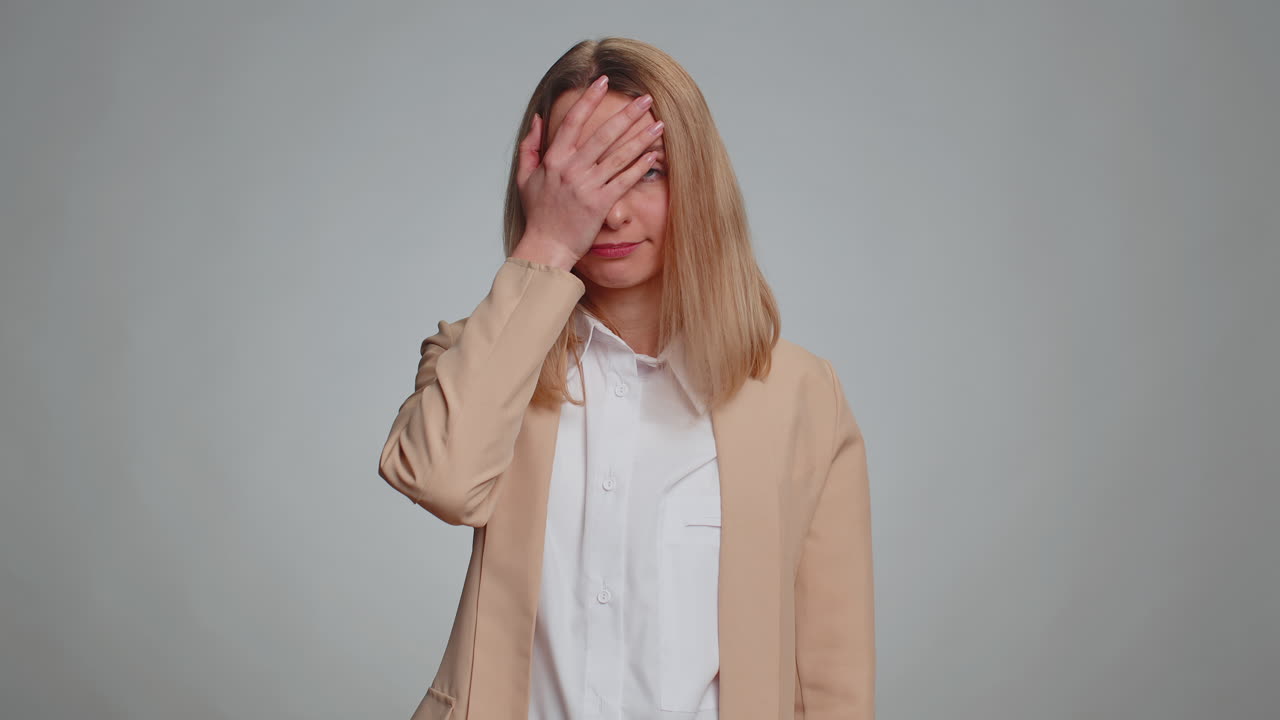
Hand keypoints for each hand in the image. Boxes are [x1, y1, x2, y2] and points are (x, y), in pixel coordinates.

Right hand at [511, 74, 664, 269]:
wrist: (546, 247)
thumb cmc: (538, 214)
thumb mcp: (525, 178)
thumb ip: (530, 146)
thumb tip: (538, 119)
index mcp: (554, 159)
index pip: (573, 121)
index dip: (588, 99)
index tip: (603, 81)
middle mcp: (571, 169)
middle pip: (603, 134)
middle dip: (626, 113)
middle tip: (645, 97)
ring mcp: (587, 186)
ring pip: (619, 155)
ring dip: (641, 137)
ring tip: (658, 123)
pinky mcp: (601, 204)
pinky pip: (624, 181)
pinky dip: (640, 167)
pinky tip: (654, 154)